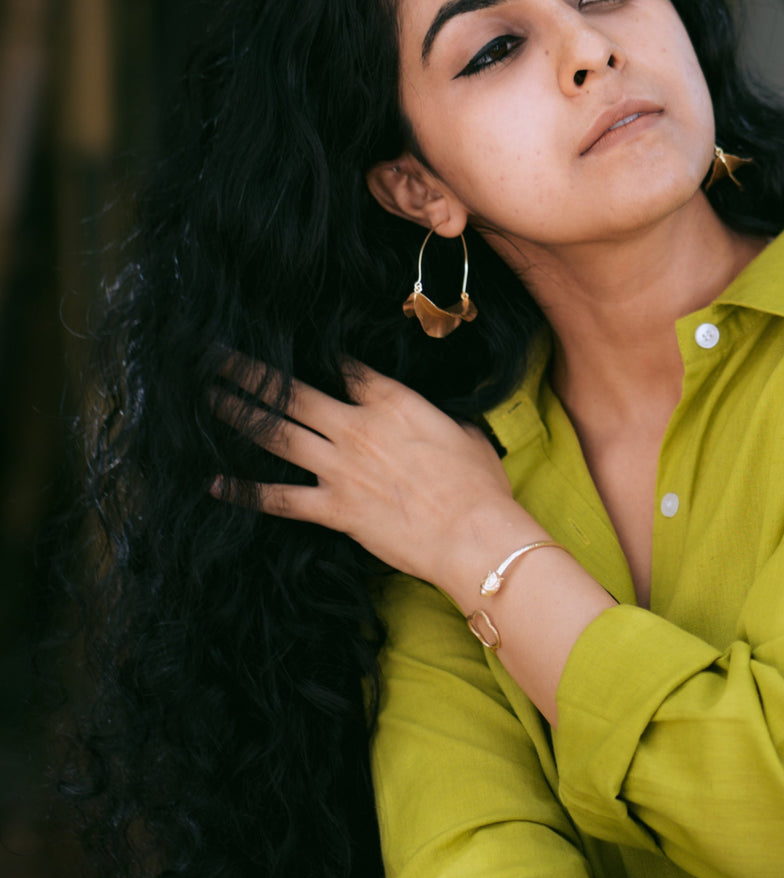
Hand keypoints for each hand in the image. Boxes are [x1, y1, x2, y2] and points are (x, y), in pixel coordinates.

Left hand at [211, 356, 520, 587]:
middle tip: (219, 356)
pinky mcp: (333, 509)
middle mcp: (356, 427)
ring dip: (239, 414)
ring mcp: (340, 468)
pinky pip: (279, 498)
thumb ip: (435, 418)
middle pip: (293, 392)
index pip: (346, 365)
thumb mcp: (464, 432)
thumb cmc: (479, 484)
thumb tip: (433, 419)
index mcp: (392, 402)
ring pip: (277, 434)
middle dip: (252, 372)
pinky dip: (245, 491)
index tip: (301, 343)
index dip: (322, 353)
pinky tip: (216, 483)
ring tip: (210, 398)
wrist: (473, 534)